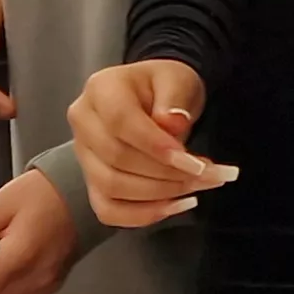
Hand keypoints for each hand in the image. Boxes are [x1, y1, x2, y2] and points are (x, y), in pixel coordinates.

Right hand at [67, 60, 223, 228]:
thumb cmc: (164, 86)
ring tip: (200, 186)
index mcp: (101, 89)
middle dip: (167, 173)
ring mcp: (83, 156)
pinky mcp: (91, 182)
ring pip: (112, 187)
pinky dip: (143, 215)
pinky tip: (176, 206)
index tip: (195, 162)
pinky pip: (108, 210)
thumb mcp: (177, 79)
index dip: (157, 146)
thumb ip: (174, 98)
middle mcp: (83, 123)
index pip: (121, 122)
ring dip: (161, 194)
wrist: (152, 98)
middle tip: (209, 176)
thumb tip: (172, 124)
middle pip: (116, 159)